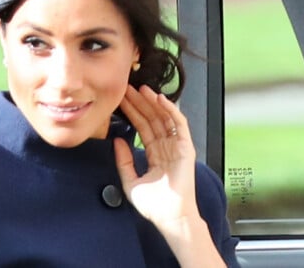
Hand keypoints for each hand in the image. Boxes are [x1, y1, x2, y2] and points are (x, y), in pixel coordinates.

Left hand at [114, 84, 197, 225]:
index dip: (133, 113)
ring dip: (153, 102)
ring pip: (164, 117)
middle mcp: (167, 146)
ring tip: (142, 89)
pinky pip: (179, 123)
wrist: (169, 216)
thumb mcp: (130, 181)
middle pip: (152, 119)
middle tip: (129, 88)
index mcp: (156, 153)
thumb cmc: (154, 205)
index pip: (143, 127)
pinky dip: (171, 110)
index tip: (122, 100)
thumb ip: (124, 161)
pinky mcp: (186, 146)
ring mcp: (177, 145)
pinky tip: (160, 99)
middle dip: (141, 103)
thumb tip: (117, 140)